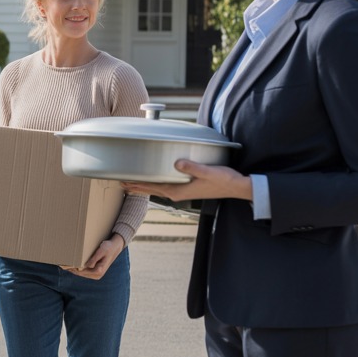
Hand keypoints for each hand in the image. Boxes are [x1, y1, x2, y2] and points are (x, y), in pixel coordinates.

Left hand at [62, 234, 123, 279]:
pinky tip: (72, 265)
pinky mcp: (95, 272)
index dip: (72, 269)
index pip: (81, 272)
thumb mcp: (101, 251)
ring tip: (64, 265)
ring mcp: (96, 274)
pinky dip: (77, 269)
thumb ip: (94, 259)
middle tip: (61, 265)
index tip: (64, 266)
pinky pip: (84, 271)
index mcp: (98, 271)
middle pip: (80, 274)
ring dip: (73, 269)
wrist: (115, 246)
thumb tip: (86, 266)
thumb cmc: (108, 247)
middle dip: (71, 270)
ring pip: (81, 273)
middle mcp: (97, 275)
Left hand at [123, 160, 251, 201]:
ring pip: (157, 188)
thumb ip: (192, 167)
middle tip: (120, 183)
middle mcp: (177, 193)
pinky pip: (166, 186)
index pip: (152, 187)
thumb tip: (177, 163)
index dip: (137, 184)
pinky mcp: (187, 188)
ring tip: (131, 183)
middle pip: (151, 189)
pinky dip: (155, 184)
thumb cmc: (223, 180)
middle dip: (136, 186)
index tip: (124, 182)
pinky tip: (154, 180)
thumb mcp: (208, 172)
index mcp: (178, 191)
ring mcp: (182, 192)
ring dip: (144, 185)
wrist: (236, 187)